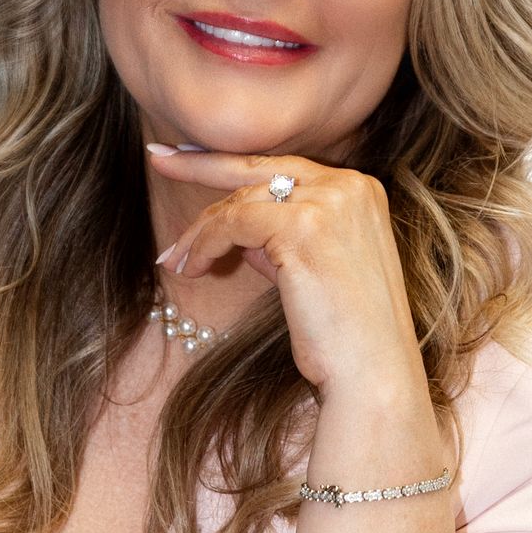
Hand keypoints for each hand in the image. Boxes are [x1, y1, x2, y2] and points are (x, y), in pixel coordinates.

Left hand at [147, 148, 428, 414]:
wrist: (373, 374)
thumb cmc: (343, 334)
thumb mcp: (312, 266)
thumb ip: (282, 234)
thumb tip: (236, 221)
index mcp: (359, 190)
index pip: (283, 166)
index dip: (231, 163)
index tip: (188, 158)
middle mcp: (349, 185)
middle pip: (258, 168)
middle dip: (201, 166)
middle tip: (158, 160)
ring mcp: (330, 202)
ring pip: (240, 200)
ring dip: (200, 232)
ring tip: (174, 260)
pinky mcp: (304, 226)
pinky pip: (234, 222)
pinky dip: (205, 244)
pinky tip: (192, 268)